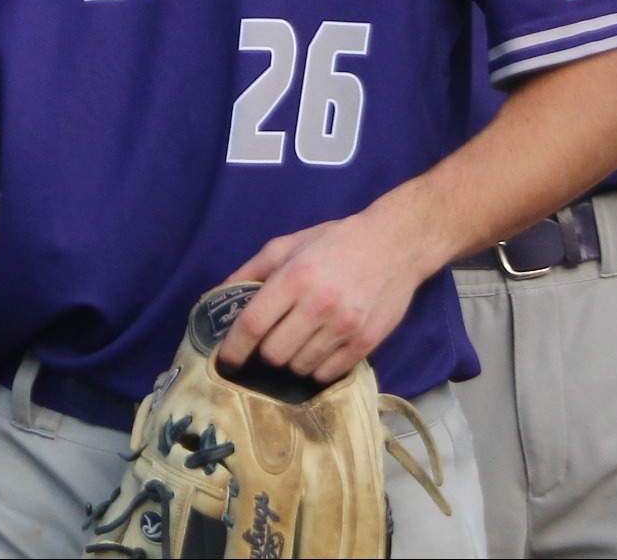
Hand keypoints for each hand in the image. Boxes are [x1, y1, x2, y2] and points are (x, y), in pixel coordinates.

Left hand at [219, 211, 442, 386]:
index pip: (252, 325)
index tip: (225, 362)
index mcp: (295, 277)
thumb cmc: (337, 242)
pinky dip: (317, 368)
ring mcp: (344, 327)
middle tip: (270, 343)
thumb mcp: (290, 244)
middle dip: (265, 353)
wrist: (397, 244)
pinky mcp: (366, 343)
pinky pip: (328, 374)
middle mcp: (319, 304)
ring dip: (292, 360)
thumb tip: (220, 295)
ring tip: (298, 343)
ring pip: (299, 367)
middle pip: (274, 354)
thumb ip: (252, 269)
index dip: (232, 350)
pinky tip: (318, 351)